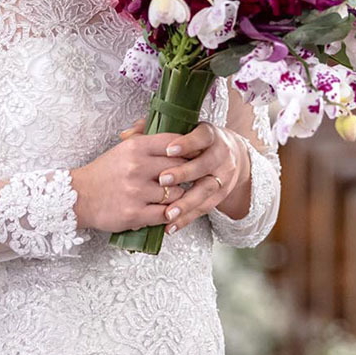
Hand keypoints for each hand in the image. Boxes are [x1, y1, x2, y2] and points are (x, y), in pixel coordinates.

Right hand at [71, 128, 185, 233]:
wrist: (78, 196)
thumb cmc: (104, 173)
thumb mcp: (123, 149)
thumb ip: (147, 142)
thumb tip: (176, 138)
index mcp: (135, 147)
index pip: (174, 143)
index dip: (189, 149)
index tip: (194, 155)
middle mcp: (137, 167)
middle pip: (180, 167)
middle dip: (187, 174)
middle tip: (189, 178)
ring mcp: (136, 191)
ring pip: (176, 193)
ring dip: (178, 196)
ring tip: (174, 196)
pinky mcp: (135, 213)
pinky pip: (165, 214)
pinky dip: (169, 213)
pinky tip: (166, 210)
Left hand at [120, 119, 246, 233]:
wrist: (228, 155)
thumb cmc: (192, 142)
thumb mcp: (179, 131)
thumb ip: (152, 128)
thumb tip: (126, 134)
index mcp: (209, 135)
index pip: (202, 137)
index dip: (187, 144)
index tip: (169, 150)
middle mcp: (220, 155)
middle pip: (204, 164)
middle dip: (183, 173)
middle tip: (161, 180)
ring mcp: (222, 176)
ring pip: (205, 190)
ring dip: (186, 202)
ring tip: (168, 212)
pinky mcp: (220, 196)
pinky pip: (203, 209)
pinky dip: (187, 218)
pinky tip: (171, 226)